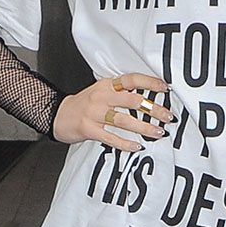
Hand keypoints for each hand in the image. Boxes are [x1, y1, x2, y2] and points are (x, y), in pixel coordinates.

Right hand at [52, 72, 173, 151]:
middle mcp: (101, 97)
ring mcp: (94, 113)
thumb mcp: (100, 91)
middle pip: (132, 101)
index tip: (164, 88)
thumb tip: (147, 99)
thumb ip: (120, 92)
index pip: (131, 79)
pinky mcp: (89, 129)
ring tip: (158, 132)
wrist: (57, 115)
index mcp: (106, 85)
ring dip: (144, 128)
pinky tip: (137, 146)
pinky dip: (125, 143)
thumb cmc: (83, 104)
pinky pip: (110, 137)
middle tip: (168, 116)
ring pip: (124, 120)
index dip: (149, 82)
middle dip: (153, 109)